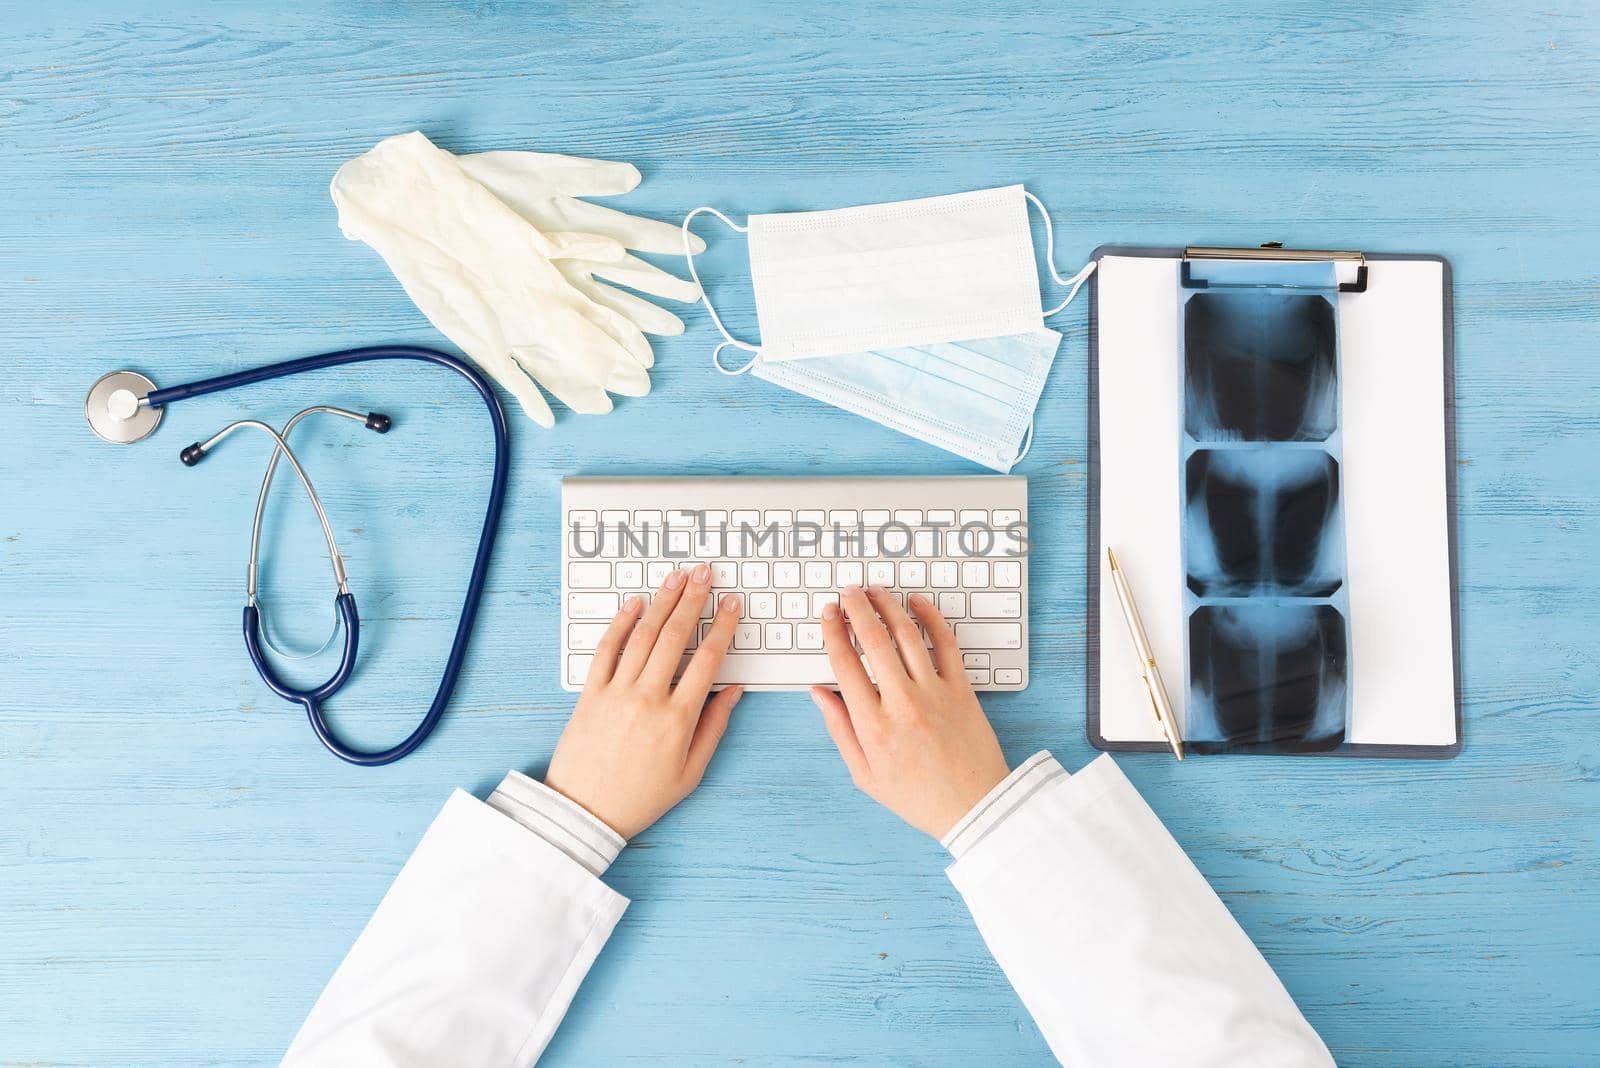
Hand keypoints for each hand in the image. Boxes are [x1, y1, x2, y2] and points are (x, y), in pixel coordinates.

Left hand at [544, 564, 744, 838]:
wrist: (586, 812)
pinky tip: (634, 604)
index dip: (723, 627)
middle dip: (693, 600)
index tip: (731, 605)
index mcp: (678, 719)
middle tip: (704, 574)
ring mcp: (616, 693)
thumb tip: (733, 690)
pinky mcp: (590, 694)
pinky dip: (621, 624)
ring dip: (661, 602)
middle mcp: (648, 699)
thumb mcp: (691, 771)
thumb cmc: (641, 797)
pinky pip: (606, 650)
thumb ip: (715, 726)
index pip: (708, 659)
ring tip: (676, 578)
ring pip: (643, 636)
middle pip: (676, 637)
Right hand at [811, 586, 1010, 838]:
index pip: (845, 664)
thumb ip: (839, 729)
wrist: (974, 807)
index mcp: (874, 727)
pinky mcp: (962, 690)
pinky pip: (946, 643)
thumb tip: (819, 692)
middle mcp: (903, 704)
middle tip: (848, 592)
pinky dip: (931, 617)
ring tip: (875, 591)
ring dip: (888, 606)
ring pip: (907, 635)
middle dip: (856, 608)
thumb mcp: (865, 774)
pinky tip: (917, 604)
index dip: (832, 632)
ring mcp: (935, 693)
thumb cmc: (918, 797)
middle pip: (873, 639)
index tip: (828, 615)